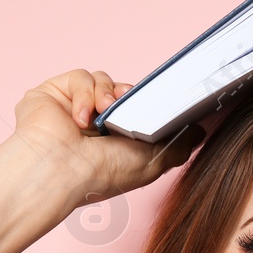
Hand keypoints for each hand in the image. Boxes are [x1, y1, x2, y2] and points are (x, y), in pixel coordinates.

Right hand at [8, 69, 205, 212]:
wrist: (60, 170)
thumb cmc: (101, 174)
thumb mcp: (151, 163)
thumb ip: (177, 146)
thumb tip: (199, 131)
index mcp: (114, 139)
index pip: (134, 108)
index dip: (144, 102)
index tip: (155, 101)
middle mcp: (93, 123)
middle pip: (120, 91)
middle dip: (128, 96)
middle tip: (128, 103)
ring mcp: (71, 107)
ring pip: (101, 80)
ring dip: (106, 94)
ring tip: (102, 114)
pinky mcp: (52, 93)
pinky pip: (79, 77)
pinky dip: (84, 94)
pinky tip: (80, 118)